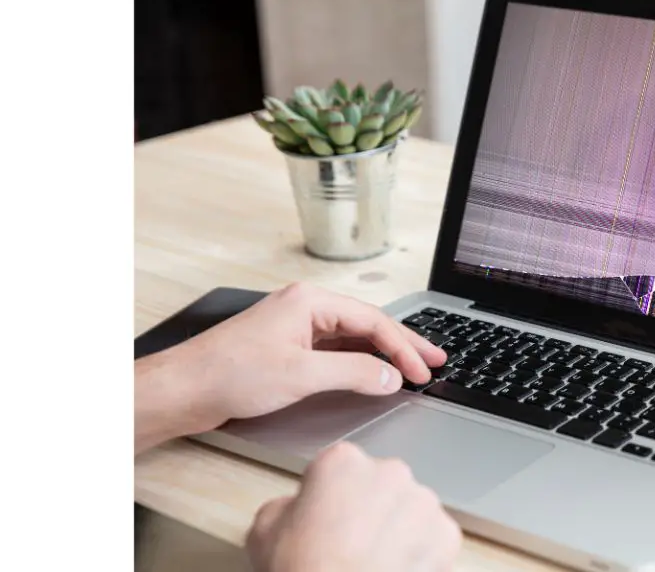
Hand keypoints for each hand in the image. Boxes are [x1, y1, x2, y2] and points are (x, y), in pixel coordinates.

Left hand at [135, 282, 445, 448]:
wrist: (183, 388)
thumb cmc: (229, 374)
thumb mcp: (301, 375)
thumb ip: (353, 374)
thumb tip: (390, 376)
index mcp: (310, 301)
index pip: (373, 321)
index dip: (403, 348)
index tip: (422, 371)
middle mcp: (305, 307)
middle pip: (367, 324)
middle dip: (403, 344)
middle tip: (435, 359)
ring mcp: (296, 327)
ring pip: (352, 337)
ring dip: (383, 353)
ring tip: (412, 366)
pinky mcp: (288, 347)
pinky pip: (335, 349)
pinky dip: (359, 361)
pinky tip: (373, 373)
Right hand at [247, 441, 461, 571]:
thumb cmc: (301, 570)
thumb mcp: (264, 530)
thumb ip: (287, 504)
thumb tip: (300, 508)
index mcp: (342, 461)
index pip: (340, 468)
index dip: (331, 496)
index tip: (326, 519)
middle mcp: (390, 471)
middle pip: (381, 486)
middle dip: (371, 509)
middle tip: (351, 544)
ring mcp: (423, 502)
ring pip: (411, 511)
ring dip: (398, 530)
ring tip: (375, 561)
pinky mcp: (447, 534)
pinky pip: (434, 540)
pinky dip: (421, 554)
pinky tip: (397, 569)